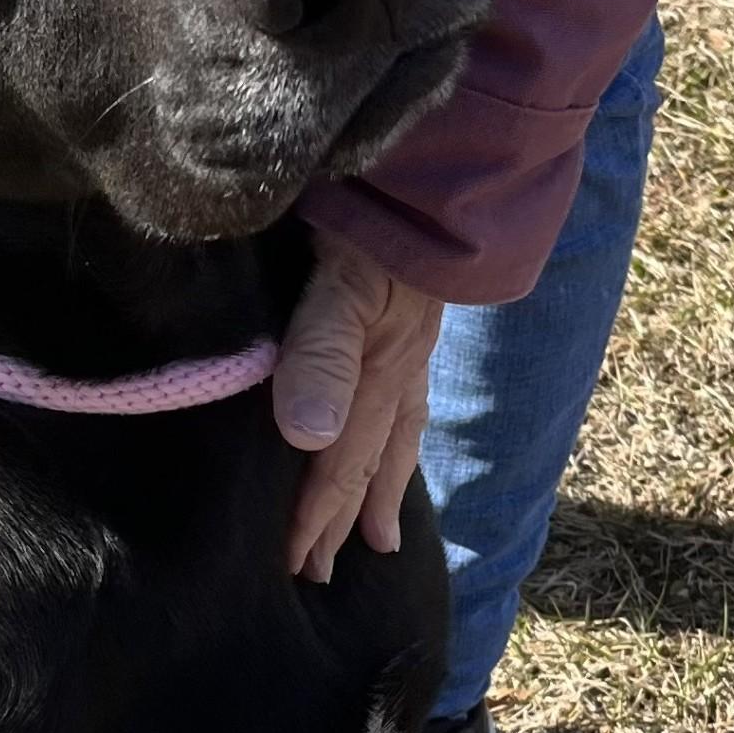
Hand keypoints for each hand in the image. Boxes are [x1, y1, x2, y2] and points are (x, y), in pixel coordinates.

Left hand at [274, 233, 442, 580]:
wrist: (437, 160)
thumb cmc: (376, 218)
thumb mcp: (340, 283)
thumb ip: (321, 354)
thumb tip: (307, 437)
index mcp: (375, 371)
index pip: (339, 462)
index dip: (316, 516)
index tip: (296, 566)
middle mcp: (398, 366)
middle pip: (369, 459)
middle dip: (345, 518)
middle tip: (325, 572)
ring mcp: (412, 343)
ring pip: (397, 434)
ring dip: (382, 487)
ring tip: (380, 537)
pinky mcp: (415, 315)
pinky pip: (411, 398)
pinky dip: (402, 435)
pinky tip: (396, 435)